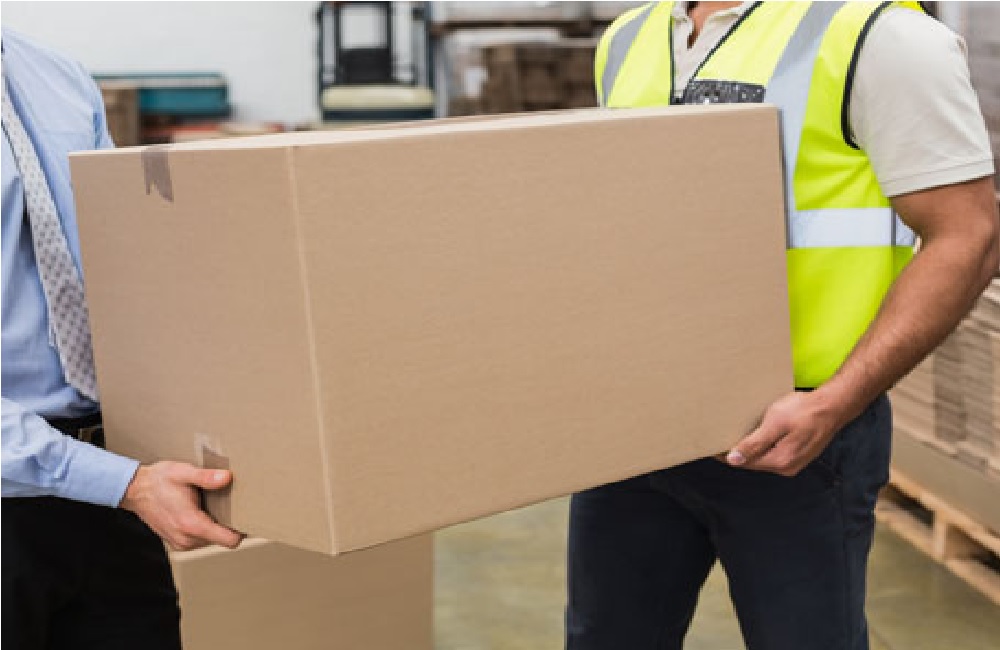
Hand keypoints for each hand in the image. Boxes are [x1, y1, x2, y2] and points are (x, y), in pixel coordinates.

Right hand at [119, 461, 242, 550]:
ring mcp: (181, 543)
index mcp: (191, 524)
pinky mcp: (177, 542)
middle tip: (229, 504)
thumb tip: (227, 478)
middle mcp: (187, 539)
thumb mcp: (183, 472)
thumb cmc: (159, 480)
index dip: (241, 531)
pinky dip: (204, 528)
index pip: (229, 541)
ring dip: (215, 526)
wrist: (135, 490)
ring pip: (211, 540)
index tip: (247, 517)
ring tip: (211, 506)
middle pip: (222, 540)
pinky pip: (200, 539)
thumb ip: (205, 477)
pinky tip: (200, 511)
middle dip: (228, 525)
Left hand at [724, 391, 841, 475]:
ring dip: (750, 448)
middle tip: (720, 439)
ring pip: (765, 457)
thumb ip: (754, 444)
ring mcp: (795, 461)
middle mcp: (787, 467)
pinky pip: (774, 453)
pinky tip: (757, 434)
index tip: (712, 447)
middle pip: (755, 462)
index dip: (727, 455)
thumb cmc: (805, 411)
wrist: (833, 405)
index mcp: (780, 462)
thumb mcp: (775, 424)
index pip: (745, 463)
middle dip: (737, 453)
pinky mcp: (799, 453)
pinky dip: (763, 446)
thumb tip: (734, 460)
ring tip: (736, 435)